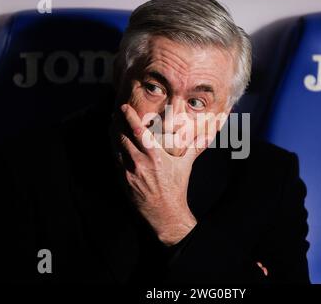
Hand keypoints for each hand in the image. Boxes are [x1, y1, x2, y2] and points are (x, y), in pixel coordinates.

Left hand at [117, 104, 216, 245]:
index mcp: (155, 156)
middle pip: (122, 137)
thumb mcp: (186, 166)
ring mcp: (129, 172)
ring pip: (116, 148)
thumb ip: (195, 147)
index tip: (124, 107)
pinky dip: (114, 149)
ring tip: (112, 124)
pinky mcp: (123, 181)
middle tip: (115, 113)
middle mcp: (139, 163)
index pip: (138, 131)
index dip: (129, 117)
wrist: (165, 213)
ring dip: (113, 134)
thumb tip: (209, 134)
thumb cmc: (176, 188)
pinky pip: (115, 161)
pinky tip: (114, 144)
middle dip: (117, 123)